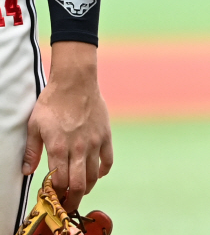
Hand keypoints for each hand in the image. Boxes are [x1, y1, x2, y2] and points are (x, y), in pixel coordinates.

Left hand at [22, 42, 112, 212]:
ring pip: (94, 176)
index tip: (54, 198)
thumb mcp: (34, 125)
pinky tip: (97, 172)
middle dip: (73, 200)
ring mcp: (94, 142)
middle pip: (78, 185)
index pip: (59, 182)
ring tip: (80, 190)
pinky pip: (108, 160)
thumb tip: (27, 171)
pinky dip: (103, 171)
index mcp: (58, 147)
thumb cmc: (53, 101)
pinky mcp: (105, 135)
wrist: (76, 81)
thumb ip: (31, 150)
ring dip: (87, 187)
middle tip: (68, 204)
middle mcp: (78, 148)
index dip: (57, 194)